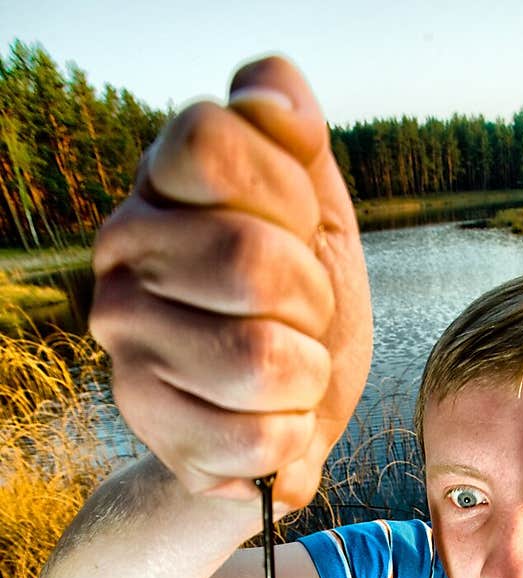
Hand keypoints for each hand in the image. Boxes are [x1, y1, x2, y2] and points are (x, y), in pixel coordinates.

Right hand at [90, 55, 371, 506]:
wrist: (281, 414)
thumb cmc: (298, 304)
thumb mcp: (315, 210)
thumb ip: (294, 138)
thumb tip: (277, 108)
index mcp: (160, 184)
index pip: (210, 144)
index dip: (286, 193)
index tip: (298, 229)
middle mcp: (123, 255)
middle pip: (248, 261)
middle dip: (312, 298)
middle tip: (304, 315)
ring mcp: (128, 343)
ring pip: (258, 361)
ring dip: (308, 375)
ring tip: (292, 372)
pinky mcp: (153, 426)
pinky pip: (258, 439)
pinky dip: (293, 437)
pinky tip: (279, 422)